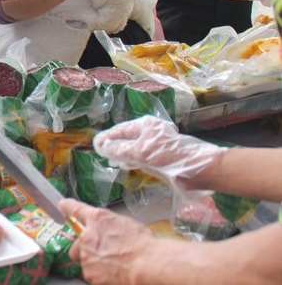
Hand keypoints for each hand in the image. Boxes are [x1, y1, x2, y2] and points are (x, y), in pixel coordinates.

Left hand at [59, 198, 156, 284]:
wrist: (147, 264)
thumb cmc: (143, 244)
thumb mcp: (126, 225)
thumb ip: (110, 226)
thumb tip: (108, 231)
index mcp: (97, 219)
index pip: (76, 209)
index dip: (68, 207)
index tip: (63, 205)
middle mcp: (87, 236)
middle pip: (76, 245)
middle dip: (84, 251)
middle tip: (100, 255)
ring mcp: (86, 255)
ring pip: (85, 262)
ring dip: (94, 264)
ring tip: (114, 266)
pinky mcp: (89, 273)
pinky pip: (92, 276)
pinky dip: (101, 277)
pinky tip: (115, 275)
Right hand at [93, 115, 225, 189]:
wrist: (198, 169)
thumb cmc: (169, 158)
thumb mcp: (140, 153)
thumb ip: (119, 149)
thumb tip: (100, 145)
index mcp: (145, 126)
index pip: (120, 130)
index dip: (107, 137)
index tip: (95, 145)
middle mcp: (151, 132)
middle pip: (127, 137)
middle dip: (114, 144)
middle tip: (101, 153)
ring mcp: (158, 143)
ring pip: (135, 146)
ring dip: (123, 152)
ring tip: (112, 160)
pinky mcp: (163, 155)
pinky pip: (143, 155)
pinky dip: (133, 158)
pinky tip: (128, 164)